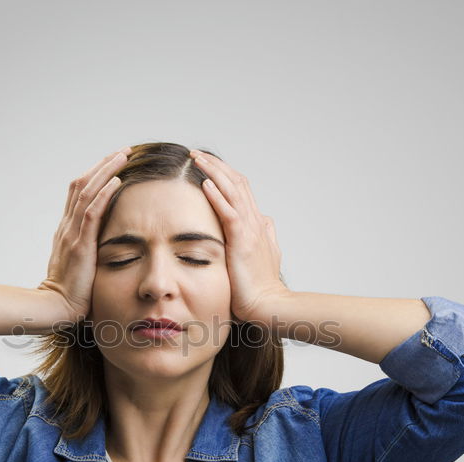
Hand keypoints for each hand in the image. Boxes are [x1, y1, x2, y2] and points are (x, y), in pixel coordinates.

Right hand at [38, 147, 128, 322]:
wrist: (55, 309)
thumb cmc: (70, 295)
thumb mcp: (80, 267)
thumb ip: (88, 254)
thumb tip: (104, 249)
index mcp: (67, 231)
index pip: (78, 194)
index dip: (95, 176)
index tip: (112, 163)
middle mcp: (67, 226)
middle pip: (82, 185)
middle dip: (102, 165)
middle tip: (121, 151)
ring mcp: (72, 234)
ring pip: (87, 192)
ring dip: (106, 171)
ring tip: (123, 156)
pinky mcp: (80, 244)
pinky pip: (92, 212)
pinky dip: (104, 194)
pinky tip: (117, 181)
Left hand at [189, 149, 290, 324]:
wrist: (268, 306)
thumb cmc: (260, 288)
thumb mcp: (263, 257)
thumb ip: (263, 237)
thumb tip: (265, 222)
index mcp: (257, 225)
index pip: (240, 189)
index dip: (224, 174)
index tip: (206, 164)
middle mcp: (255, 222)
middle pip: (236, 183)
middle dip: (215, 165)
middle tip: (195, 154)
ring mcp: (251, 230)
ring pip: (233, 191)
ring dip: (214, 172)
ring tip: (196, 159)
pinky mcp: (243, 242)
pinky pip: (229, 213)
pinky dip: (218, 196)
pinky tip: (205, 184)